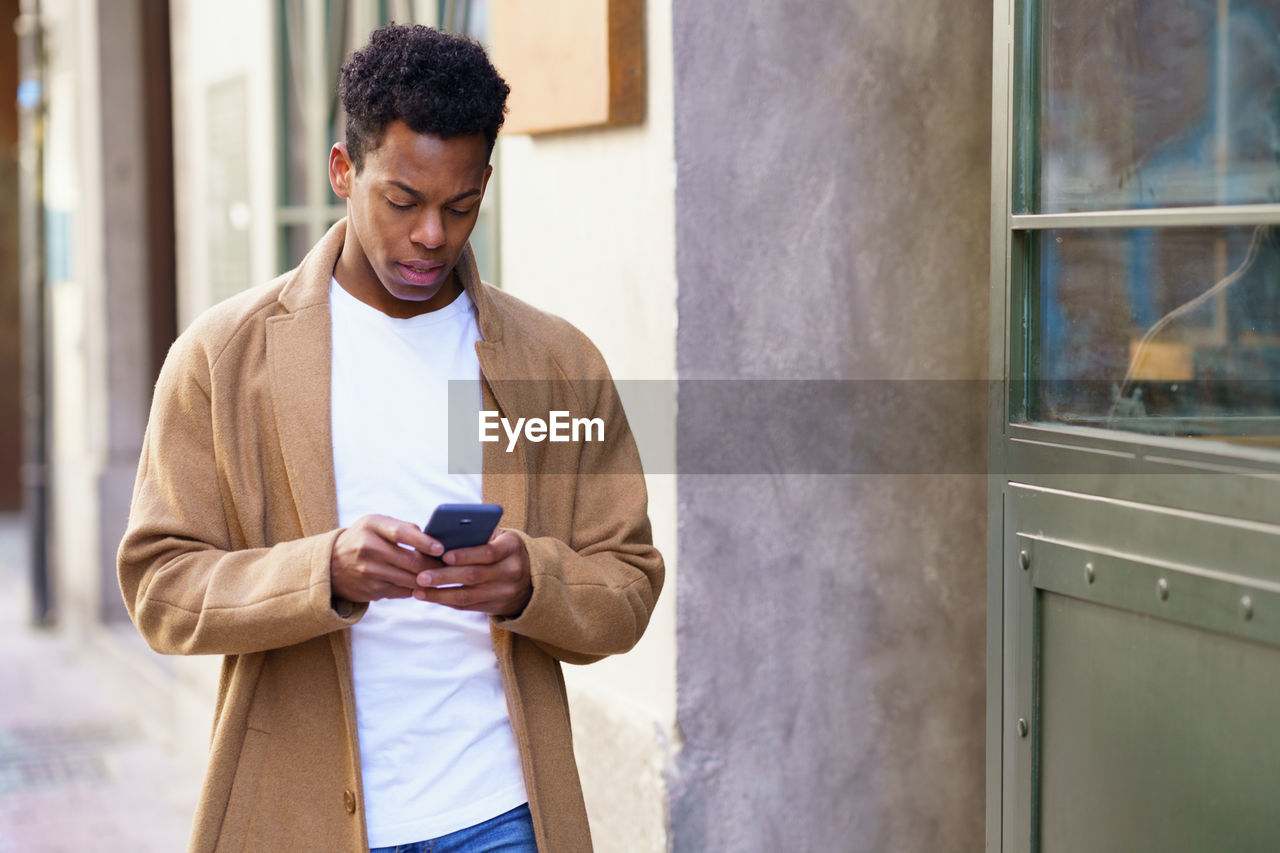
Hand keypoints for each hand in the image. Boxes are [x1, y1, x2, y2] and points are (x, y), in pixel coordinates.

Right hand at [331, 514, 443, 602]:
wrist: (331, 564)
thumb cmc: (363, 538)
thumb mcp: (376, 524)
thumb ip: (403, 528)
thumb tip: (433, 540)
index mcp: (372, 526)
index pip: (402, 533)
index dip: (424, 542)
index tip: (441, 548)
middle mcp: (368, 549)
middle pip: (410, 561)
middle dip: (433, 566)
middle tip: (448, 566)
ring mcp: (369, 572)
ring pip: (409, 580)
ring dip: (428, 580)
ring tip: (440, 576)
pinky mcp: (371, 591)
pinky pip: (402, 592)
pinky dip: (415, 589)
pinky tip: (423, 585)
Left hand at [413, 529, 531, 615]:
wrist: (532, 576)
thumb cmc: (504, 549)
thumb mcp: (499, 537)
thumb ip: (478, 536)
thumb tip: (443, 538)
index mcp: (511, 548)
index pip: (488, 552)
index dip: (466, 555)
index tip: (443, 555)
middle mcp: (511, 571)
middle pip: (474, 576)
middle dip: (445, 577)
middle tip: (421, 577)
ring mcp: (505, 592)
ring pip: (468, 596)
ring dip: (440, 594)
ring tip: (419, 591)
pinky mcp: (497, 607)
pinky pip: (468, 606)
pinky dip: (447, 602)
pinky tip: (431, 597)